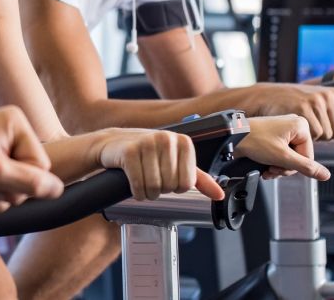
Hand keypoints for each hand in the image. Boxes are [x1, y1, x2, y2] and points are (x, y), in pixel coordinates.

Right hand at [90, 128, 224, 200]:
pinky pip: (137, 184)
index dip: (176, 187)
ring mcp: (146, 143)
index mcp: (183, 142)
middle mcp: (166, 139)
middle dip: (160, 190)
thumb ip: (199, 178)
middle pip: (170, 185)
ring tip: (144, 184)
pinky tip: (134, 186)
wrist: (114, 143)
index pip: (187, 183)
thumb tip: (219, 194)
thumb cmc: (148, 154)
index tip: (167, 178)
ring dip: (148, 193)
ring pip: (154, 186)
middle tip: (153, 180)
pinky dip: (136, 192)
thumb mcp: (175, 162)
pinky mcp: (129, 151)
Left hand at [236, 115, 330, 180]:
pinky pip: (280, 154)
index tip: (280, 167)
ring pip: (289, 158)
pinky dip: (272, 163)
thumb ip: (305, 167)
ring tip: (266, 168)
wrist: (230, 136)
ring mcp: (283, 130)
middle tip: (272, 168)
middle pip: (299, 158)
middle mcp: (294, 125)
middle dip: (284, 168)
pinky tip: (264, 167)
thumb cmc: (253, 140)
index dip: (295, 167)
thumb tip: (325, 174)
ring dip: (277, 167)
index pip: (308, 157)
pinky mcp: (273, 135)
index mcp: (301, 126)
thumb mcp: (282, 157)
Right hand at [240, 83, 333, 140]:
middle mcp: (327, 96)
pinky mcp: (304, 109)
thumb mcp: (318, 104)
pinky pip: (315, 134)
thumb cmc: (291, 101)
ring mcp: (315, 102)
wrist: (266, 96)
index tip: (322, 129)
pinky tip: (297, 129)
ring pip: (327, 135)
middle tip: (309, 128)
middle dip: (324, 136)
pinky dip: (306, 137)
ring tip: (303, 128)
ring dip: (314, 138)